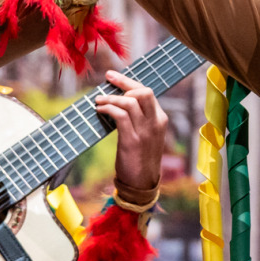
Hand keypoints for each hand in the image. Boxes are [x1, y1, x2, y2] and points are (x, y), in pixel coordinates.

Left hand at [95, 70, 168, 191]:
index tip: (113, 76)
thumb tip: (120, 102)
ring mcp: (145, 132)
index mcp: (160, 119)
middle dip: (123, 83)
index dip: (129, 82)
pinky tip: (100, 110)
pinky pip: (120, 116)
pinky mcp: (132, 141)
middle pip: (143, 92)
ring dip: (111, 98)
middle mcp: (155, 123)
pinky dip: (108, 109)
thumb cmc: (141, 158)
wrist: (142, 183)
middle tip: (107, 80)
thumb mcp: (147, 135)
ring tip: (99, 101)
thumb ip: (140, 119)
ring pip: (130, 102)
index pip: (147, 91)